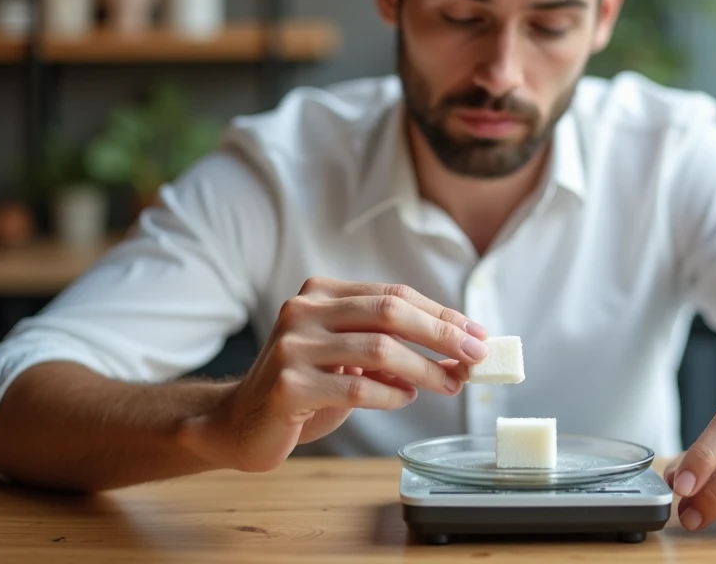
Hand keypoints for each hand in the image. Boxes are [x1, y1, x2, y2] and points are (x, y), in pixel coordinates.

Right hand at [183, 277, 487, 472]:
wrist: (239, 422)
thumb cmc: (306, 387)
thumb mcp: (348, 356)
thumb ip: (391, 345)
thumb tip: (459, 351)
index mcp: (322, 293)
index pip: (394, 295)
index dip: (441, 314)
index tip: (477, 334)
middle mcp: (304, 310)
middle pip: (390, 312)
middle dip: (441, 334)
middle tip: (475, 356)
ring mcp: (292, 347)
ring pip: (379, 349)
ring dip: (425, 369)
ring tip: (450, 384)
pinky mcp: (288, 385)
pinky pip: (355, 387)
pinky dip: (390, 394)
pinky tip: (405, 399)